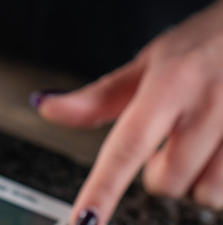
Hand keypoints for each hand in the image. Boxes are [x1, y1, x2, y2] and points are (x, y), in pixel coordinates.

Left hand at [36, 0, 222, 223]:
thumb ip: (98, 96)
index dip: (103, 189)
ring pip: (205, 193)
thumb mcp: (147, 63)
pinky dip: (219, 178)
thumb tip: (46, 108)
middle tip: (166, 141)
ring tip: (197, 144)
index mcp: (169, 86)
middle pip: (165, 181)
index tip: (85, 221)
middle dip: (157, 171)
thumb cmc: (202, 44)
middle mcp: (208, 108)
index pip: (127, 146)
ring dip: (194, 179)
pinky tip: (217, 150)